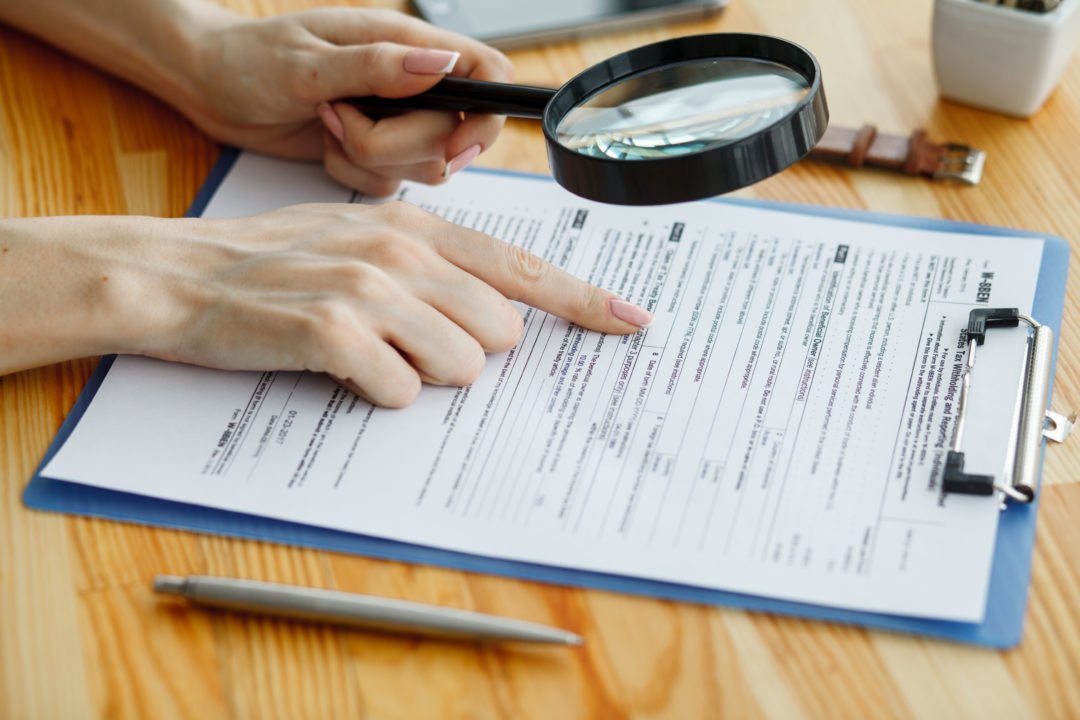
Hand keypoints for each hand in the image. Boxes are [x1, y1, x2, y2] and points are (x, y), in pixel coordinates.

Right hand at [17, 204, 649, 406]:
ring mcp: (371, 290)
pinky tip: (342, 371)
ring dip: (425, 376)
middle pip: (502, 332)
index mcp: (420, 227)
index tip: (632, 324)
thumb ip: (436, 266)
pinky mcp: (334, 333)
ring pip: (463, 366)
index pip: (524, 266)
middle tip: (410, 343)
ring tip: (373, 353)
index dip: (585, 301)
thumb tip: (502, 314)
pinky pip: (401, 394)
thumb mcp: (363, 240)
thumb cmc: (276, 264)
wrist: (183, 276)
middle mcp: (404, 251)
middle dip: (468, 353)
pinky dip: (377, 395)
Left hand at [186, 8, 514, 195]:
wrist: (208, 86)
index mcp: (405, 45)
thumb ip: (377, 67)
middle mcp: (409, 85)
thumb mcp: (307, 61)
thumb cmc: (248, 58)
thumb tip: (442, 63)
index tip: (454, 144)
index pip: (487, 74)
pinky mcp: (372, 151)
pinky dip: (352, 174)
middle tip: (340, 118)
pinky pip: (388, 183)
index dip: (486, 116)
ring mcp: (393, 121)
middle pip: (452, 138)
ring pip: (423, 167)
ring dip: (371, 159)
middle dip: (397, 146)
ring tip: (327, 123)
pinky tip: (323, 144)